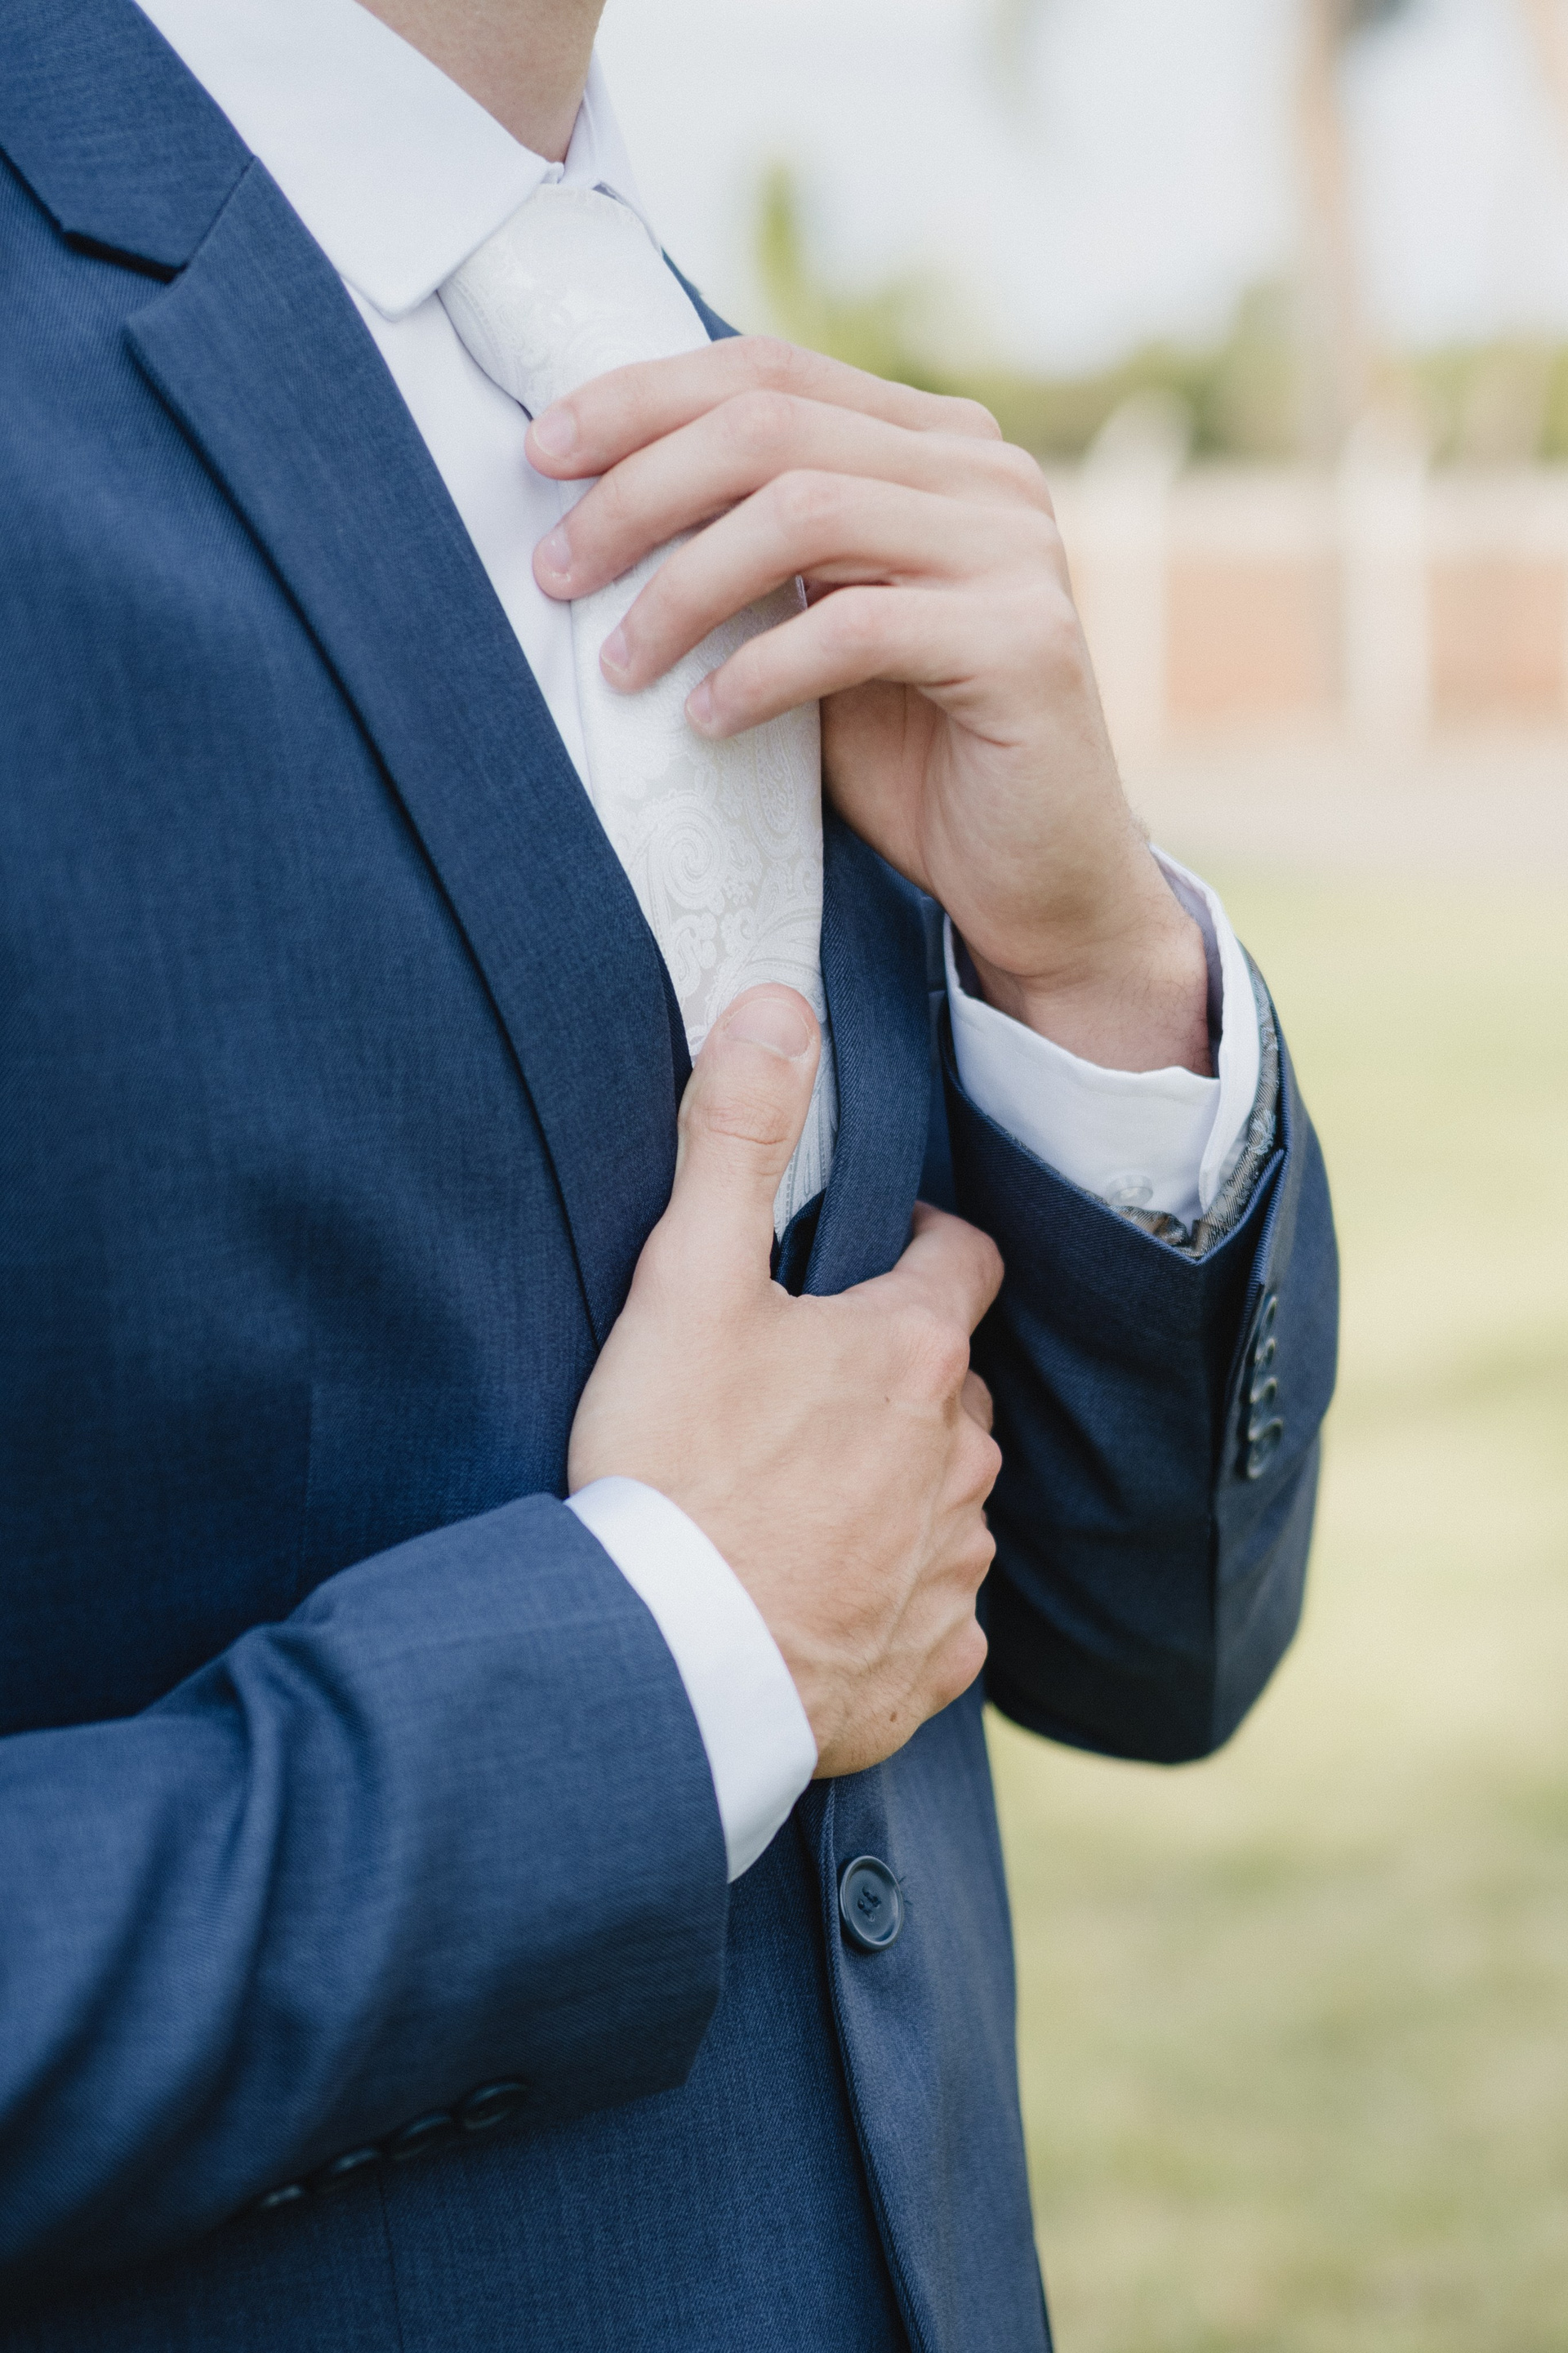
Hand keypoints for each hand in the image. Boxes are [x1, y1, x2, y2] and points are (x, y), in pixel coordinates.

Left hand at [527, 337, 1209, 1075]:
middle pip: (772, 428)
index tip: (542, 453)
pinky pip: (852, 629)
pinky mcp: (1022, 642)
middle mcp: (987, 473)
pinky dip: (757, 673)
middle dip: (640, 492)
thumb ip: (758, 549)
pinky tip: (706, 719)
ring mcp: (1015, 550)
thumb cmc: (914, 757)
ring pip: (804, 512)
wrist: (1039, 878)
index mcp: (937, 444)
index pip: (770, 374)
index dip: (643, 399)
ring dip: (684, 588)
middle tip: (556, 570)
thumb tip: (597, 498)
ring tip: (621, 663)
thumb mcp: (819, 626)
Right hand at [567, 985, 1003, 1779]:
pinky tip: (823, 1596)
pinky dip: (899, 1595)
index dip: (921, 1247)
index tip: (868, 1254)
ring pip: (952, 1497)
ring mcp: (954, 1567)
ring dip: (902, 1485)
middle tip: (802, 1387)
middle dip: (901, 1375)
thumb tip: (778, 1006)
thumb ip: (733, 1137)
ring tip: (801, 1497)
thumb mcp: (686, 1282)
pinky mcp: (934, 1665)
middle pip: (954, 1386)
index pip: (962, 1261)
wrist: (664, 1665)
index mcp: (912, 1354)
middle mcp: (961, 1457)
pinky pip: (940, 1612)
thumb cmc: (672, 1468)